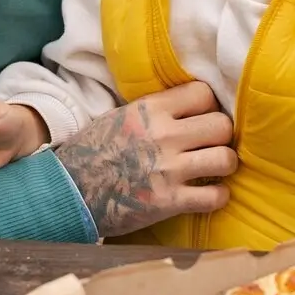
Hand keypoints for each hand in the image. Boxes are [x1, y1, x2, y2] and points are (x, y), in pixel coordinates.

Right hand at [54, 81, 237, 238]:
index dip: (207, 106)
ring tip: (215, 168)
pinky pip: (215, 197)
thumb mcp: (121, 116)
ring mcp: (168, 169)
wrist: (69, 192)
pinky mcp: (170, 201)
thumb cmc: (92, 152)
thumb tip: (187, 107)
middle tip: (211, 144)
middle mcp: (164, 135)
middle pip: (222, 125)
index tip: (201, 117)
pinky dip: (218, 197)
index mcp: (150, 109)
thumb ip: (154, 110)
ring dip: (224, 164)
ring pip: (225, 159)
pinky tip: (210, 194)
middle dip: (221, 135)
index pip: (203, 93)